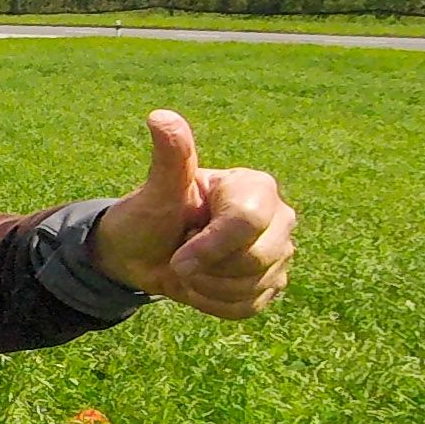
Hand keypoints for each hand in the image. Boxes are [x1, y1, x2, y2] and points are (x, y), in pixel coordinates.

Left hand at [90, 109, 297, 318]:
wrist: (144, 255)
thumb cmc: (150, 217)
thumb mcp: (157, 190)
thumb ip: (169, 157)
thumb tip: (159, 116)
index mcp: (256, 187)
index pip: (248, 222)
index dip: (210, 247)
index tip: (179, 257)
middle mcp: (280, 217)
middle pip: (257, 259)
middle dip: (209, 268)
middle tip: (182, 255)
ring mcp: (280, 253)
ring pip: (254, 286)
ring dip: (208, 287)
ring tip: (191, 268)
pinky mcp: (272, 284)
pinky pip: (249, 307)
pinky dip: (215, 304)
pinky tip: (201, 286)